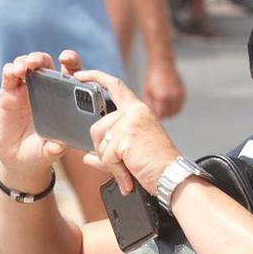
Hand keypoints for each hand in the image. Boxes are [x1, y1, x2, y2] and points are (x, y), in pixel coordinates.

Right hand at [0, 50, 70, 190]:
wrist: (19, 160)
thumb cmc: (41, 152)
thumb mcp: (50, 151)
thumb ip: (54, 149)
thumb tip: (59, 146)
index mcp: (62, 97)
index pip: (69, 72)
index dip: (71, 62)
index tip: (67, 60)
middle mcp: (45, 89)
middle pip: (45, 63)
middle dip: (42, 58)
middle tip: (38, 62)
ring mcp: (25, 89)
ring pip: (27, 64)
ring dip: (26, 61)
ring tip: (25, 67)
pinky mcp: (9, 92)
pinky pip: (9, 74)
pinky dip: (11, 69)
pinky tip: (14, 72)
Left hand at [75, 69, 179, 196]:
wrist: (172, 177)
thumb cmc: (157, 165)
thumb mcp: (131, 152)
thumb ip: (108, 151)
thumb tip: (87, 157)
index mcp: (138, 110)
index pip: (115, 85)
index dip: (95, 77)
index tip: (79, 76)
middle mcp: (134, 111)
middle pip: (97, 127)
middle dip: (102, 150)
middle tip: (121, 163)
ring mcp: (130, 122)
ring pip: (99, 143)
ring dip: (109, 162)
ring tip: (128, 169)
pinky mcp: (127, 136)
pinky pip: (106, 156)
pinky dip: (115, 170)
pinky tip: (129, 175)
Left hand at [143, 59, 184, 119]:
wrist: (162, 65)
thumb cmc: (152, 78)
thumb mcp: (147, 92)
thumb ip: (149, 105)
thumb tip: (153, 114)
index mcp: (163, 97)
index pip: (161, 115)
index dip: (157, 115)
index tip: (153, 113)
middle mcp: (173, 97)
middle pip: (170, 115)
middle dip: (164, 115)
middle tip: (158, 111)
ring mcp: (180, 95)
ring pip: (177, 111)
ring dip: (170, 112)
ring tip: (163, 106)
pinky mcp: (183, 93)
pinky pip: (180, 105)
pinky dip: (175, 107)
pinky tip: (169, 102)